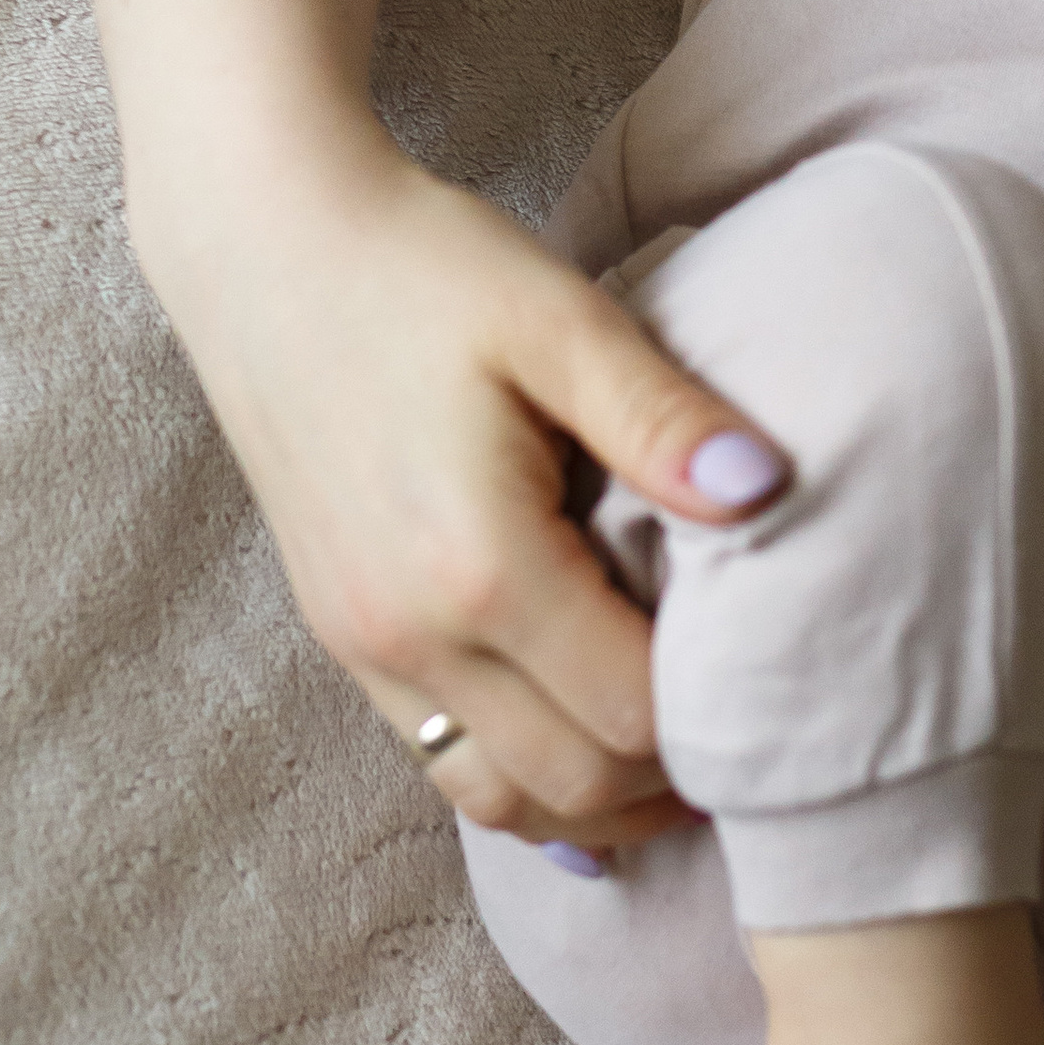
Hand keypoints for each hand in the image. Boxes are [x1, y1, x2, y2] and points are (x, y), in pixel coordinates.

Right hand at [149, 117, 782, 854]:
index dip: (716, 715)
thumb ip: (663, 421)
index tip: (777, 673)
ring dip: (593, 799)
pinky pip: (438, 757)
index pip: (630, 712)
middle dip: (668, 779)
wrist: (265, 245)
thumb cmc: (423, 268)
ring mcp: (362, 646)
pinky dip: (520, 768)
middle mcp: (409, 633)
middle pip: (571, 785)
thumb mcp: (560, 321)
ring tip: (673, 750)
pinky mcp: (340, 633)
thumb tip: (770, 491)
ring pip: (495, 798)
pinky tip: (579, 728)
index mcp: (479, 566)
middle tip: (747, 728)